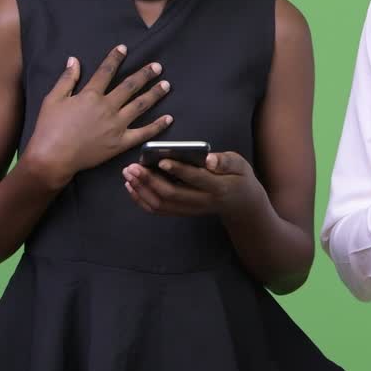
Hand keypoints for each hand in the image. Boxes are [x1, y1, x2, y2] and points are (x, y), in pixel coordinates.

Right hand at [22, 45, 172, 187]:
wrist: (52, 157)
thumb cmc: (49, 128)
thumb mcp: (53, 99)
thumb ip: (67, 79)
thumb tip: (74, 60)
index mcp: (90, 95)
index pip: (106, 71)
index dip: (115, 58)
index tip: (124, 48)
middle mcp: (107, 107)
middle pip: (130, 86)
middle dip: (145, 74)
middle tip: (158, 66)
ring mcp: (116, 125)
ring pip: (140, 105)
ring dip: (155, 94)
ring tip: (166, 85)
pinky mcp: (120, 143)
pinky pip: (143, 133)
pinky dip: (157, 125)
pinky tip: (169, 118)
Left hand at [122, 151, 262, 218]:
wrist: (241, 203)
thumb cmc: (239, 178)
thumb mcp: (240, 165)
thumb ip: (225, 161)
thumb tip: (209, 159)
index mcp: (218, 188)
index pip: (196, 179)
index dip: (178, 170)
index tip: (161, 161)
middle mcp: (202, 202)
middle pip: (172, 195)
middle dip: (149, 181)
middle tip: (133, 167)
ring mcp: (191, 210)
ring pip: (162, 205)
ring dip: (142, 190)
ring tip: (128, 175)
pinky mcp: (183, 212)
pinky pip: (159, 210)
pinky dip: (142, 200)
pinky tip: (132, 187)